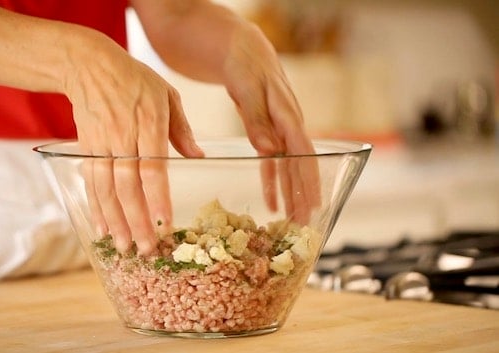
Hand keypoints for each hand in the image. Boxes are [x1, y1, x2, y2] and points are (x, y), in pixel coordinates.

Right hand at [64, 31, 203, 254]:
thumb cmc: (134, 79)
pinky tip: (102, 228)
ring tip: (124, 247)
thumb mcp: (167, 94)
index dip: (157, 197)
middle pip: (128, 185)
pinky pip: (91, 182)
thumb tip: (198, 158)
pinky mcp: (86, 148)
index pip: (153, 167)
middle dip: (137, 220)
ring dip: (115, 221)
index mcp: (149, 122)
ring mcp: (101, 143)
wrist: (88, 65)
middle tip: (147, 249)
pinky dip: (95, 207)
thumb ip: (181, 129)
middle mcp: (123, 136)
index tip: (165, 222)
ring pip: (106, 188)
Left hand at [222, 24, 320, 223]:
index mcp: (286, 111)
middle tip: (305, 223)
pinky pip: (271, 159)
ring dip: (289, 191)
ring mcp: (277, 127)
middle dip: (302, 193)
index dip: (308, 178)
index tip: (313, 203)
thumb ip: (256, 117)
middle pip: (299, 162)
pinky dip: (271, 179)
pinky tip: (271, 200)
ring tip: (292, 219)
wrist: (239, 46)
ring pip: (287, 164)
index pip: (302, 150)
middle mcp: (286, 121)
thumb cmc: (243, 62)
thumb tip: (268, 149)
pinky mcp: (265, 129)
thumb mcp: (246, 85)